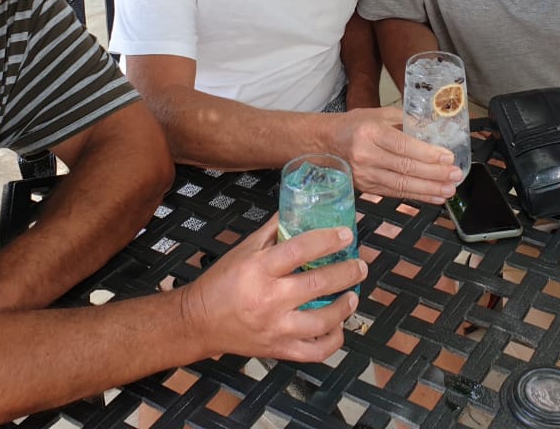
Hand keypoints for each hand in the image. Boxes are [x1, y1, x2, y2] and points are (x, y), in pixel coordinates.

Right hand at [182, 216, 366, 361]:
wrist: (200, 322)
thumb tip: (299, 208)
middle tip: (360, 264)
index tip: (346, 234)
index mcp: (259, 269)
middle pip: (318, 284)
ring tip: (353, 294)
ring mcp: (275, 328)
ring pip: (322, 321)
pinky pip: (315, 351)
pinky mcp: (278, 350)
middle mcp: (269, 299)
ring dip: (345, 306)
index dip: (327, 240)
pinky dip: (333, 340)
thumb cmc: (222, 282)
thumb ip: (274, 230)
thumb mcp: (245, 249)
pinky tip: (339, 326)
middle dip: (346, 272)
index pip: (299, 249)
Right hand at [329, 106, 461, 202]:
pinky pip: (396, 194)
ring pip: (402, 185)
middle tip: (455, 175)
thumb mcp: (379, 114)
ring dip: (429, 189)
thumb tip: (434, 132)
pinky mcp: (367, 187)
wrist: (327, 142)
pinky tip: (434, 196)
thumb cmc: (355, 125)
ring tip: (449, 189)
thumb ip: (406, 122)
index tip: (448, 158)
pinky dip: (418, 196)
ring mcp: (365, 174)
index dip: (428, 154)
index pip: (403, 146)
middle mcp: (366, 155)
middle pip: (405, 168)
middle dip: (434, 174)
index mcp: (371, 132)